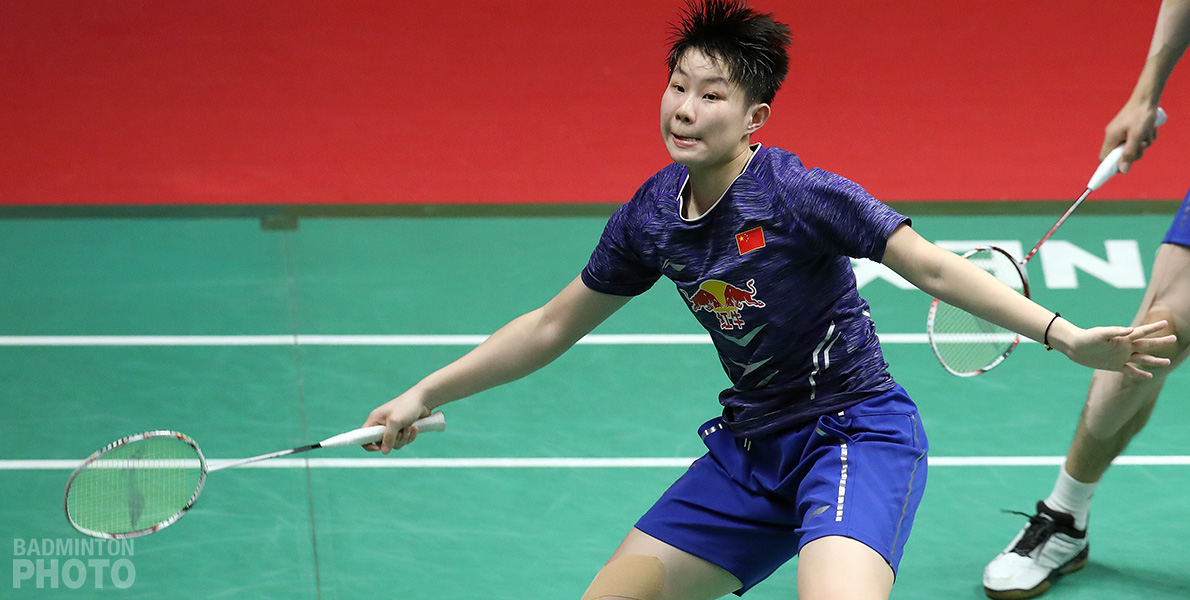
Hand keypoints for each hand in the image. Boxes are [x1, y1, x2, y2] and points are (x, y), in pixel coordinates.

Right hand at [361, 392, 431, 453]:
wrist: (423, 399)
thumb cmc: (406, 406)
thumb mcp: (395, 422)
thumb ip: (388, 438)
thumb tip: (384, 451)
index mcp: (375, 419)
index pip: (363, 435)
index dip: (368, 444)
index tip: (378, 448)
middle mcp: (382, 424)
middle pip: (382, 443)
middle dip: (395, 440)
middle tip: (401, 432)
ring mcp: (393, 427)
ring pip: (395, 443)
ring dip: (404, 438)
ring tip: (409, 427)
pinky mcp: (402, 429)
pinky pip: (404, 440)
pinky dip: (410, 436)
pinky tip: (415, 427)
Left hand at [1059, 320, 1174, 377]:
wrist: (1074, 347)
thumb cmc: (1086, 337)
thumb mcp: (1100, 333)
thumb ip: (1115, 331)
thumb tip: (1130, 330)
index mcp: (1123, 337)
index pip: (1142, 331)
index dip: (1153, 328)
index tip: (1165, 323)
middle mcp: (1124, 347)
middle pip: (1146, 344)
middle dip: (1160, 342)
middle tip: (1174, 338)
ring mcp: (1121, 357)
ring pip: (1142, 358)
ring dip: (1154, 360)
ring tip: (1167, 362)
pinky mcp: (1115, 366)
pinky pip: (1130, 370)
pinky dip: (1139, 373)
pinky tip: (1149, 375)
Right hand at [1100, 101, 1161, 173]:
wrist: (1147, 97)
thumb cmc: (1141, 115)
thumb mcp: (1137, 136)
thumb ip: (1129, 153)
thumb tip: (1123, 170)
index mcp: (1111, 138)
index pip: (1104, 159)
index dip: (1112, 166)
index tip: (1124, 168)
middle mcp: (1114, 136)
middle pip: (1121, 155)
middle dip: (1135, 152)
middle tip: (1143, 144)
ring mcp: (1122, 133)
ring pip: (1132, 147)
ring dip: (1143, 143)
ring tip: (1148, 132)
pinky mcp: (1130, 129)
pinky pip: (1137, 140)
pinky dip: (1145, 137)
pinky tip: (1149, 128)